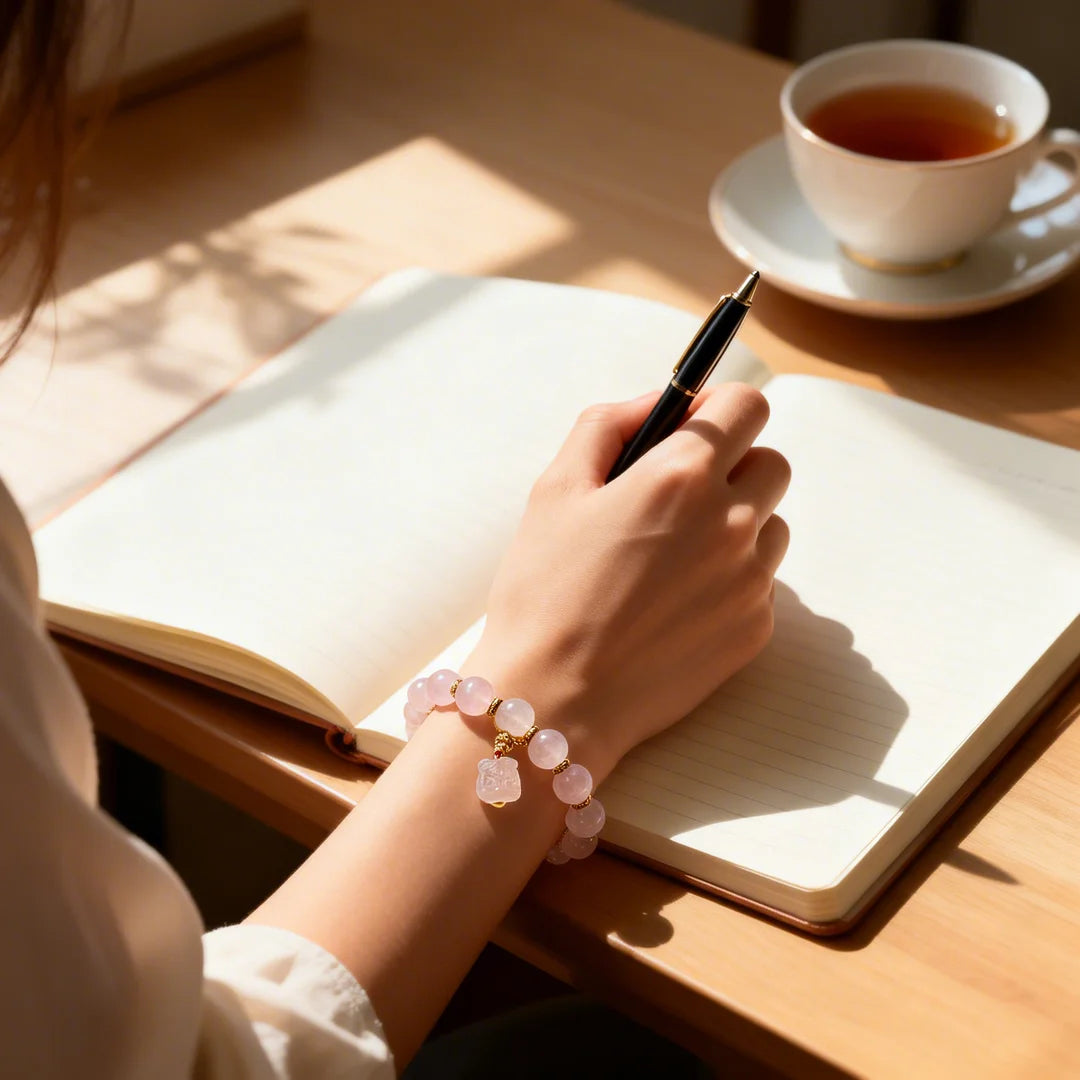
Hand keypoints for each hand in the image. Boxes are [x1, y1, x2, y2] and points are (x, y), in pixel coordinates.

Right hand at [465, 384, 789, 777]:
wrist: (555, 699)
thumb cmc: (544, 591)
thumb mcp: (554, 489)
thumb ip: (607, 425)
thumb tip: (655, 403)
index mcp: (682, 475)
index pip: (748, 404)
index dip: (721, 408)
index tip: (697, 425)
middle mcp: (730, 520)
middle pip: (770, 461)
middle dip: (733, 465)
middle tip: (678, 496)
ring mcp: (750, 578)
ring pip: (772, 523)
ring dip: (736, 524)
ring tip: (673, 557)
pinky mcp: (755, 627)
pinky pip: (761, 581)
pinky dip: (729, 579)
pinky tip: (675, 603)